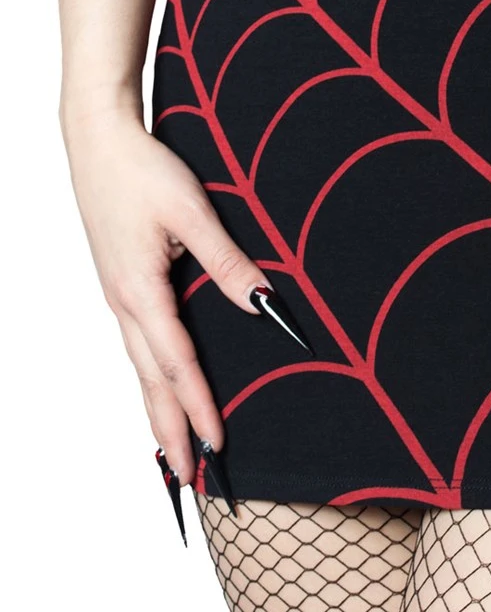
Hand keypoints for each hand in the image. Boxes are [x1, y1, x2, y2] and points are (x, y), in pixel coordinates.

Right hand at [63, 108, 269, 484]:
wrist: (98, 140)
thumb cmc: (142, 171)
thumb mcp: (192, 212)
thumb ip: (227, 262)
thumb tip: (262, 304)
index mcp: (140, 291)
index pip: (176, 364)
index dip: (198, 406)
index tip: (217, 445)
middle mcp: (124, 302)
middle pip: (150, 381)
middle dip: (170, 431)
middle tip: (189, 479)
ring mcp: (119, 295)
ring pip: (140, 367)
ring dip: (158, 410)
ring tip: (173, 451)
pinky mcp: (122, 284)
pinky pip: (137, 344)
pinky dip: (150, 377)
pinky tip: (160, 386)